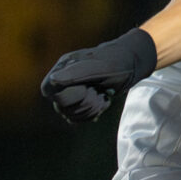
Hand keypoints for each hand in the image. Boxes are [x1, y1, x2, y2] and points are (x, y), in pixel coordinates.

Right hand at [40, 28, 157, 124]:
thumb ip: (76, 73)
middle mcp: (64, 79)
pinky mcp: (80, 101)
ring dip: (90, 109)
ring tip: (103, 96)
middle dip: (84, 104)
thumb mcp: (100, 67)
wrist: (132, 64)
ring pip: (69, 114)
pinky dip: (92, 113)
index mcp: (64, 67)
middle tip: (99, 92)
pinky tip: (102, 102)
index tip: (86, 88)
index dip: (66, 96)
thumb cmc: (117, 61)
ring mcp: (71, 90)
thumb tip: (53, 80)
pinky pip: (77, 118)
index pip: (49, 91)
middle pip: (60, 106)